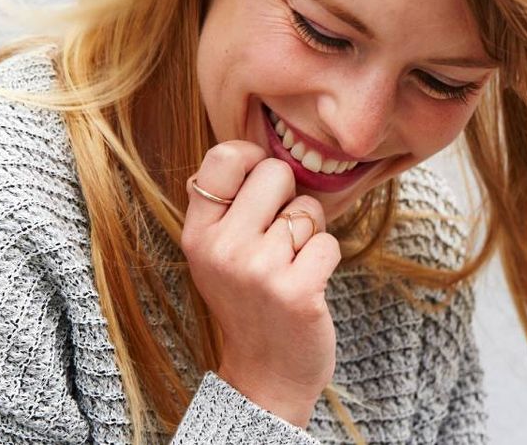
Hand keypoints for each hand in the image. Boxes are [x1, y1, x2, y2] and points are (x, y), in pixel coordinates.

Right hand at [181, 140, 340, 427]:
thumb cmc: (248, 302)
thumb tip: (260, 151)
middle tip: (279, 236)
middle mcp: (221, 248)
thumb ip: (228, 207)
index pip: (223, 157)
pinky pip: (329, 242)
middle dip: (288, 197)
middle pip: (274, 172)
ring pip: (307, 208)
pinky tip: (307, 284)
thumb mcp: (216, 254)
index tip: (261, 187)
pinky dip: (326, 259)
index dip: (252, 159)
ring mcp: (257, 270)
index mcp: (197, 234)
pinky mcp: (296, 291)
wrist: (265, 375)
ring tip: (290, 266)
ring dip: (309, 233)